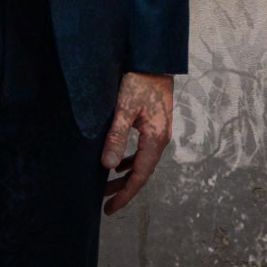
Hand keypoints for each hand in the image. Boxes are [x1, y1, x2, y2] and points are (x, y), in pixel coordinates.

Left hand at [100, 71, 172, 214]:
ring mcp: (159, 131)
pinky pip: (142, 150)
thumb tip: (109, 166)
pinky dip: (130, 161)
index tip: (110, 209)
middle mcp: (160, 138)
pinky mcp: (154, 123)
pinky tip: (119, 163)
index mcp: (155, 138)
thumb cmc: (140, 79)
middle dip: (124, 189)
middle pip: (142, 172)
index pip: (139, 176)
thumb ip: (117, 137)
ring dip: (126, 175)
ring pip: (142, 162)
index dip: (125, 194)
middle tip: (106, 204)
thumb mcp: (125, 108)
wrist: (154, 57)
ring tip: (108, 186)